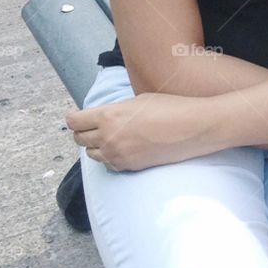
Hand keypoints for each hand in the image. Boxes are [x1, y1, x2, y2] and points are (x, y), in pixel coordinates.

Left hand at [66, 92, 219, 171]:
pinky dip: (109, 157)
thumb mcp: (137, 101)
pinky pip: (108, 164)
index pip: (73, 121)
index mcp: (108, 116)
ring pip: (92, 154)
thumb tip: (103, 117)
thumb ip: (114, 111)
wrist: (194, 128)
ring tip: (108, 137)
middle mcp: (108, 138)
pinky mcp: (130, 167)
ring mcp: (118, 155)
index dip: (73, 118)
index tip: (77, 116)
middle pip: (79, 139)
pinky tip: (122, 147)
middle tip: (92, 125)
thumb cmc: (170, 107)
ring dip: (95, 146)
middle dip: (83, 131)